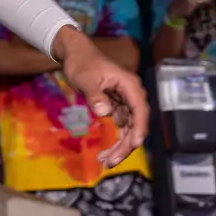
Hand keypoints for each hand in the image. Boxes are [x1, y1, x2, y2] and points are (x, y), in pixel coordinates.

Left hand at [55, 29, 148, 167]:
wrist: (75, 54)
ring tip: (106, 160)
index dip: (139, 128)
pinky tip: (106, 151)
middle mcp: (131, 95)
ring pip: (129, 128)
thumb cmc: (81, 63)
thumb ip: (95, 95)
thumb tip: (105, 113)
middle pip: (135, 124)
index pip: (140, 110)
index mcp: (129, 85)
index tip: (135, 144)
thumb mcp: (85, 78)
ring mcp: (125, 102)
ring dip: (120, 145)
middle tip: (111, 161)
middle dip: (126, 144)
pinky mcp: (118, 107)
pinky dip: (115, 139)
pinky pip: (121, 126)